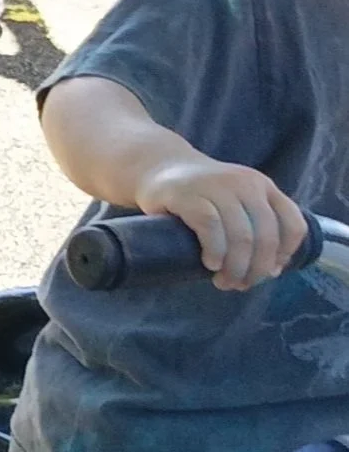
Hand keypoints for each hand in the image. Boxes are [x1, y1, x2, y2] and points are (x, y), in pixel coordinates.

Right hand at [132, 153, 306, 288]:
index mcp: (262, 186)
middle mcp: (245, 183)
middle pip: (266, 235)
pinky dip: (215, 251)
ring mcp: (217, 186)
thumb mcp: (236, 201)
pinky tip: (210, 264)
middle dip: (256, 269)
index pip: (293, 223)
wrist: (157, 167)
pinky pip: (211, 227)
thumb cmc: (200, 195)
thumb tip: (270, 271)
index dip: (285, 254)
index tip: (270, 272)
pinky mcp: (188, 194)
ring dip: (235, 267)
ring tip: (224, 282)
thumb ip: (255, 227)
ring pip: (241, 235)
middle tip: (240, 285)